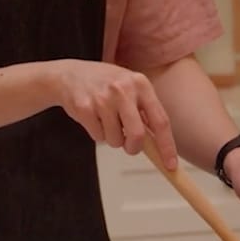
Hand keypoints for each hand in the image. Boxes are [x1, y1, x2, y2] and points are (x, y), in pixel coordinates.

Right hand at [41, 60, 178, 166]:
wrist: (69, 75)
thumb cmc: (105, 85)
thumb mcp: (129, 89)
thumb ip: (144, 112)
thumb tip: (159, 145)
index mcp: (140, 83)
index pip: (160, 121)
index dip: (167, 146)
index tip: (171, 165)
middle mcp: (123, 89)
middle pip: (137, 135)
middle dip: (133, 147)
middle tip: (129, 146)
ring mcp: (102, 98)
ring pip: (115, 140)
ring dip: (112, 138)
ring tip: (105, 121)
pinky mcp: (84, 107)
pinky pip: (98, 137)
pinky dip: (97, 133)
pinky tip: (93, 118)